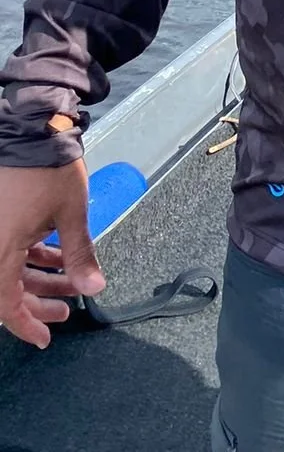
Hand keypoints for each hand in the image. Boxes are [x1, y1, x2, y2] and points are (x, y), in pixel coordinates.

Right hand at [0, 161, 104, 347]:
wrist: (33, 127)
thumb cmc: (49, 168)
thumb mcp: (70, 214)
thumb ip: (78, 255)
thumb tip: (92, 289)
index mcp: (0, 250)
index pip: (5, 305)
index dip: (26, 325)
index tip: (45, 339)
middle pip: (7, 290)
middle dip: (38, 302)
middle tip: (65, 310)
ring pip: (10, 268)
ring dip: (39, 278)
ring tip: (70, 280)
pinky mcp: (1, 218)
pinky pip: (11, 248)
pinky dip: (33, 256)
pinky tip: (58, 254)